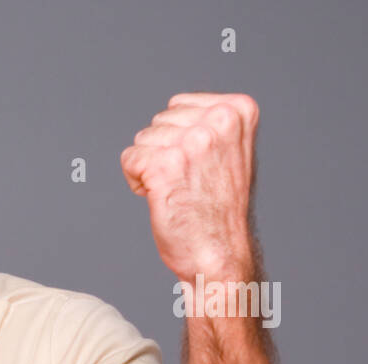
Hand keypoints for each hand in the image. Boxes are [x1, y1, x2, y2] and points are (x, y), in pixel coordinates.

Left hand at [120, 92, 258, 279]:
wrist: (219, 252)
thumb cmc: (219, 209)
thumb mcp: (230, 151)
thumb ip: (210, 123)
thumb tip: (177, 108)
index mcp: (237, 110)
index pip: (178, 106)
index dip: (178, 138)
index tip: (200, 165)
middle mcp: (218, 120)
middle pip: (158, 122)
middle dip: (163, 152)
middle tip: (188, 182)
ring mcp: (191, 142)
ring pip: (142, 140)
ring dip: (150, 168)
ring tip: (178, 190)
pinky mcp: (164, 164)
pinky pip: (129, 159)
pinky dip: (136, 181)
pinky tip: (160, 197)